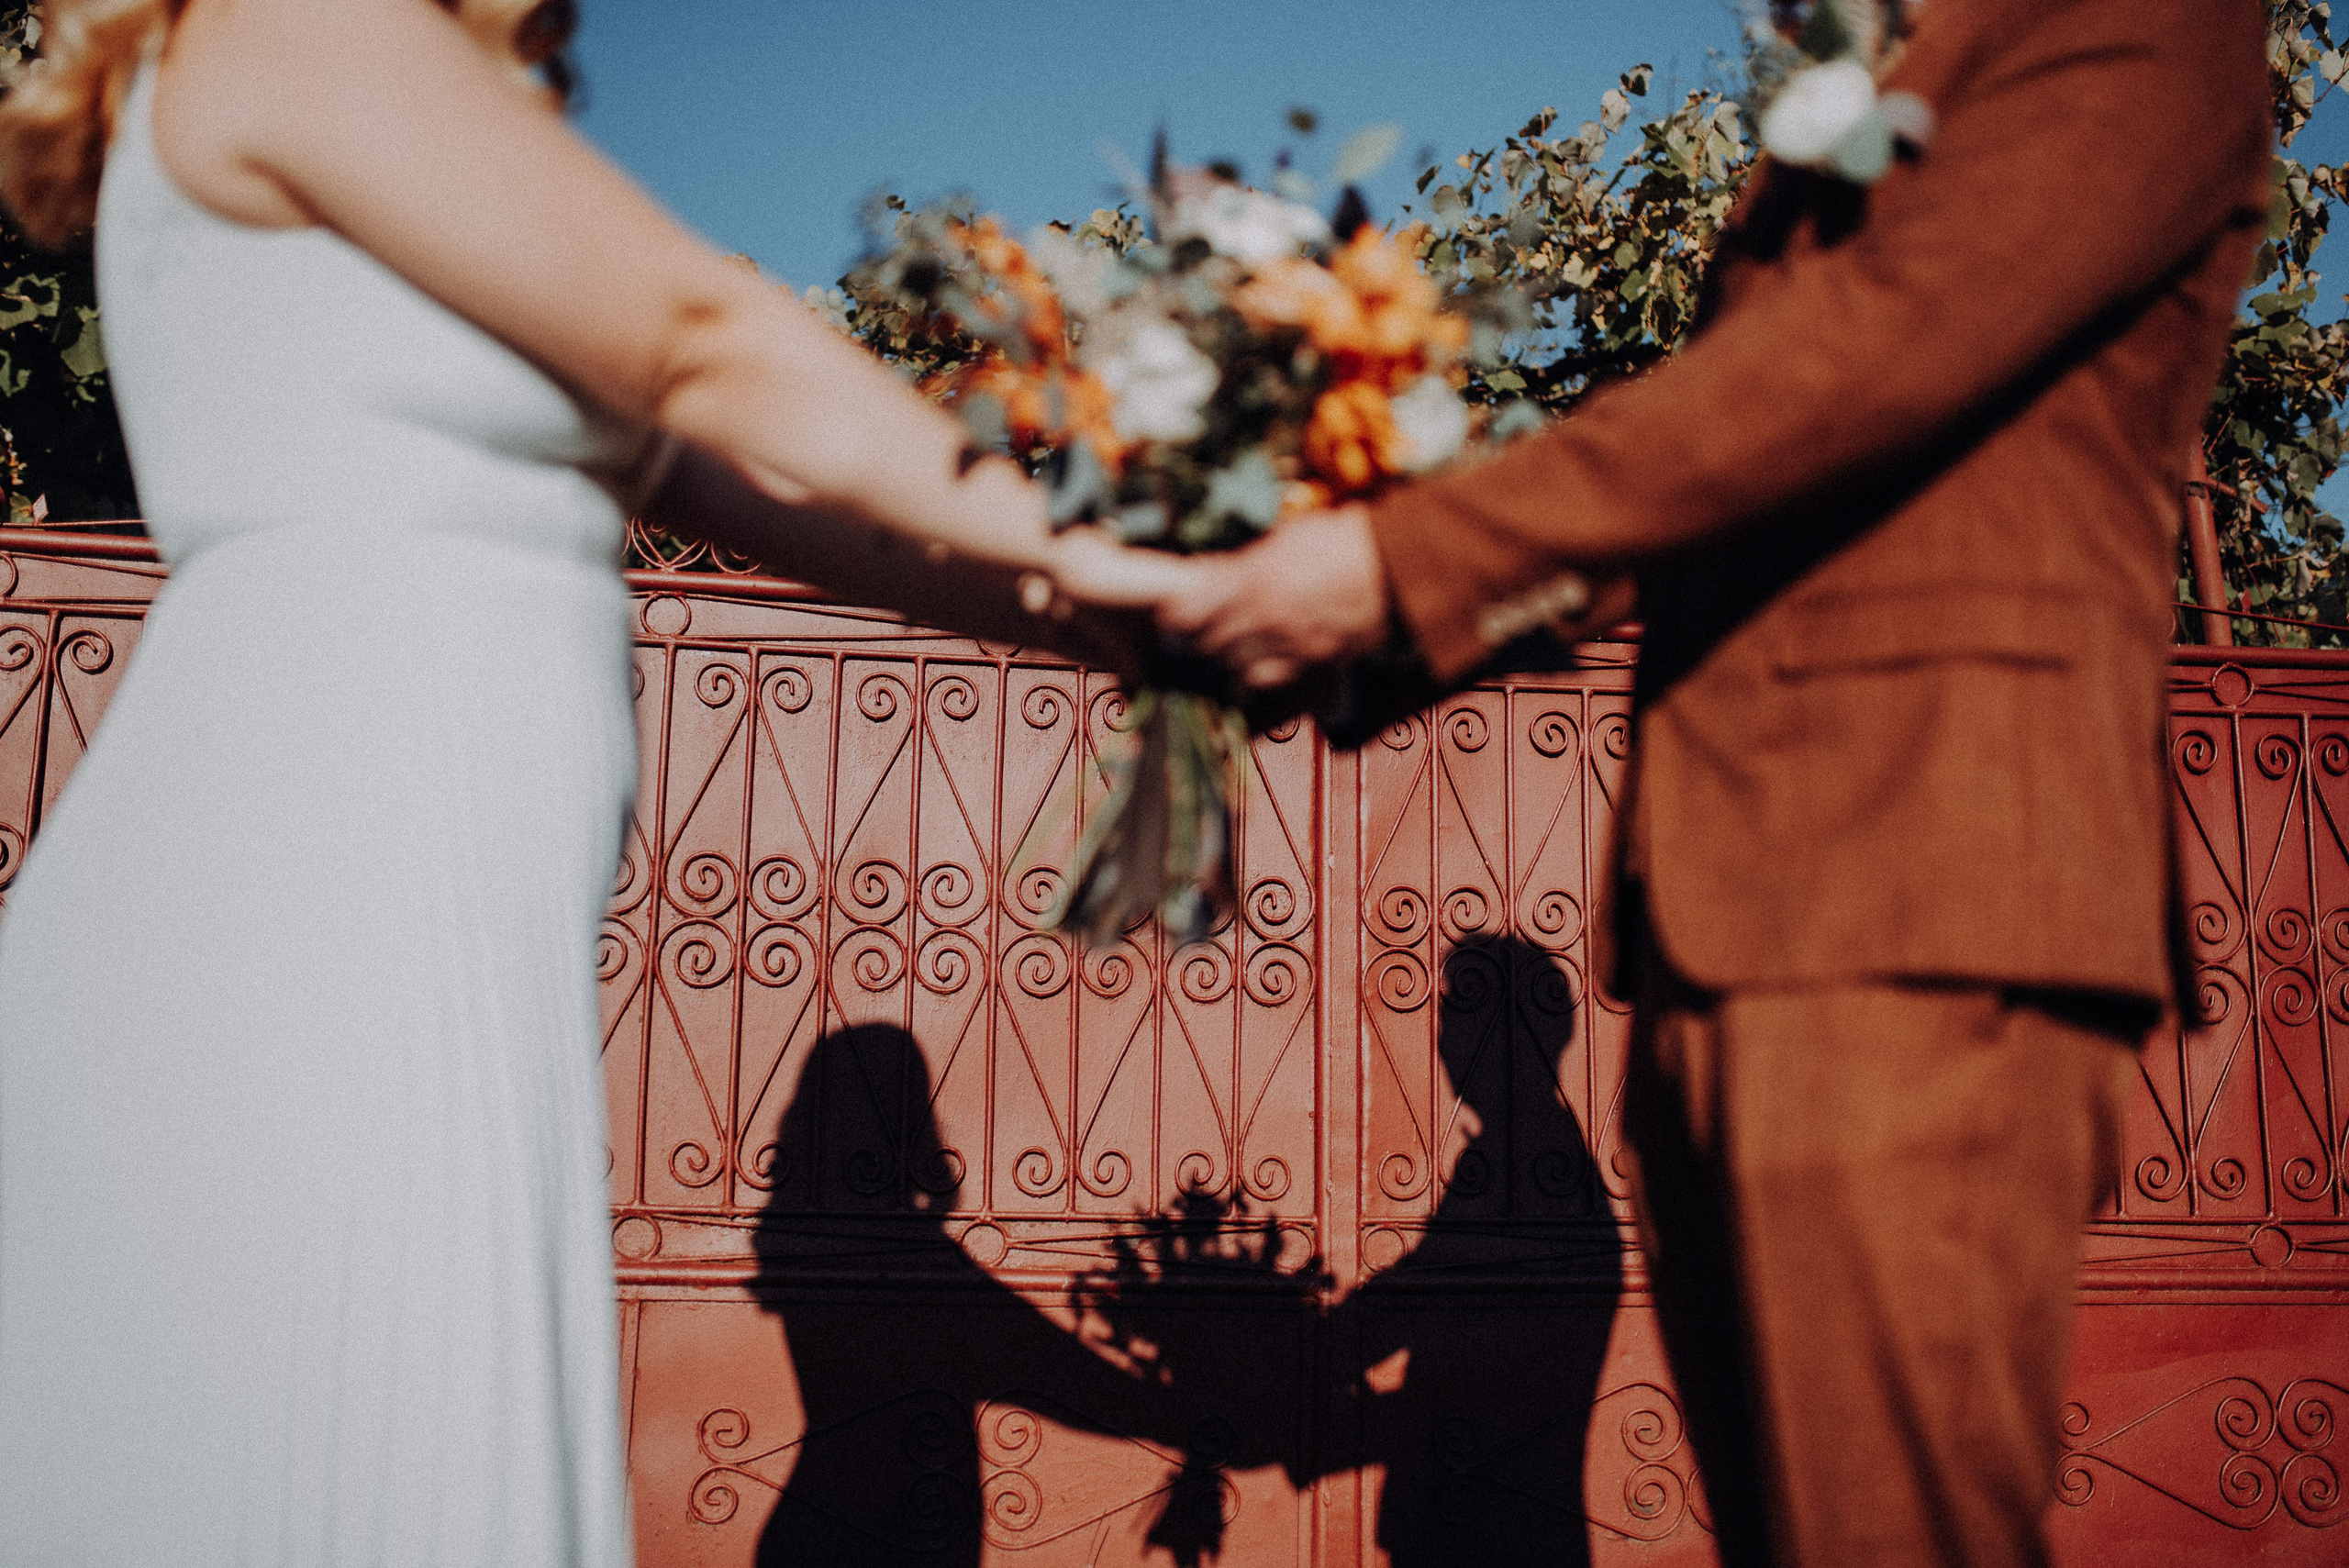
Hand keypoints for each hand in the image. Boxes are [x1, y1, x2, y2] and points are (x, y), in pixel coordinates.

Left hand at [1155, 505, 1389, 688]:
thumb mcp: (1288, 539)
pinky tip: (1250, 674)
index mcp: (1252, 579)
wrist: (1395, 568)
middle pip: (1206, 643)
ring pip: (1233, 668)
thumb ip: (1250, 561)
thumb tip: (1220, 572)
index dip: (1175, 614)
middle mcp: (1263, 617)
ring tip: (1222, 651)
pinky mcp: (1312, 664)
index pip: (1188, 610)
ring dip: (1224, 660)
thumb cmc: (1343, 541)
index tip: (1172, 613)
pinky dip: (1254, 680)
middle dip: (1196, 638)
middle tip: (1192, 634)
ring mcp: (1287, 645)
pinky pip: (1269, 683)